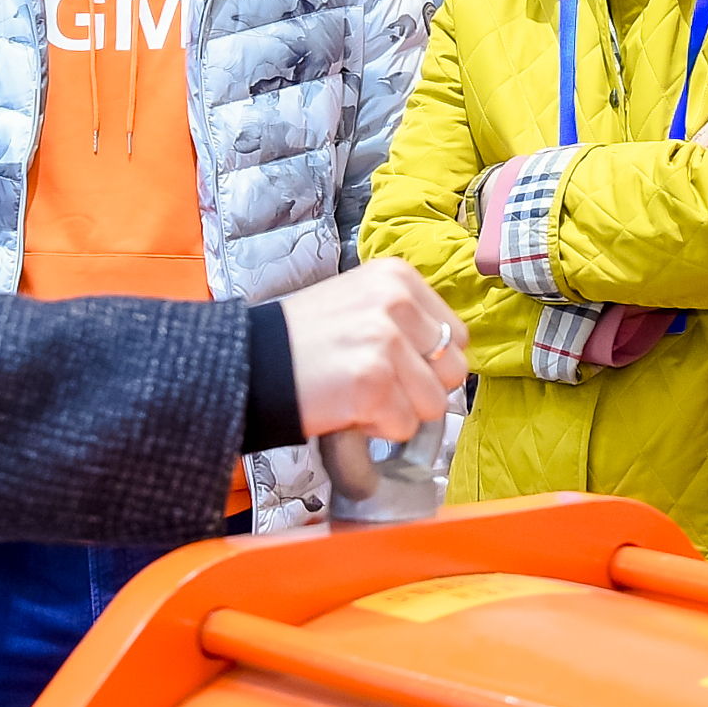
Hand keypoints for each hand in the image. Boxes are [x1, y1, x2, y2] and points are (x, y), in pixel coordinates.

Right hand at [281, 259, 468, 442]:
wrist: (250, 362)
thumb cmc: (304, 340)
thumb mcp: (360, 302)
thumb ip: (408, 320)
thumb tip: (451, 355)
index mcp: (398, 277)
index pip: (457, 336)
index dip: (429, 362)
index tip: (394, 364)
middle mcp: (396, 301)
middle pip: (454, 371)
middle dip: (419, 389)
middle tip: (375, 383)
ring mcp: (386, 342)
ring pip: (435, 404)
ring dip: (399, 411)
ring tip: (358, 392)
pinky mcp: (373, 383)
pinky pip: (405, 427)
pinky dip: (377, 428)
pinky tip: (347, 406)